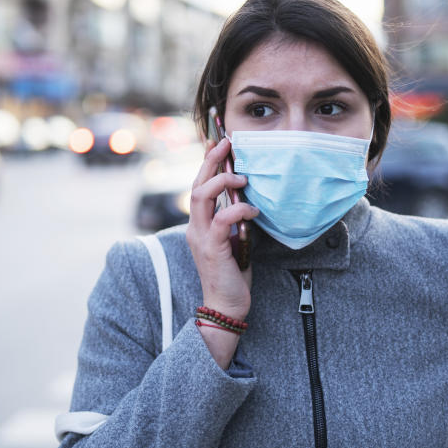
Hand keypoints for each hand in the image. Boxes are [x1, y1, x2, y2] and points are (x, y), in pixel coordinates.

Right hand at [185, 138, 259, 365]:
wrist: (226, 306)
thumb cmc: (233, 274)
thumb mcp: (235, 240)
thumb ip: (235, 220)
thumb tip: (249, 198)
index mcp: (199, 223)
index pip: (198, 185)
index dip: (206, 162)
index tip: (217, 141)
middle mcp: (195, 227)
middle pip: (196, 184)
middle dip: (210, 160)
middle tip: (226, 143)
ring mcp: (201, 237)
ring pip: (201, 196)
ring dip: (221, 181)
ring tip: (241, 178)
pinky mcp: (212, 249)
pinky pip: (222, 220)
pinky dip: (238, 210)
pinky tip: (252, 209)